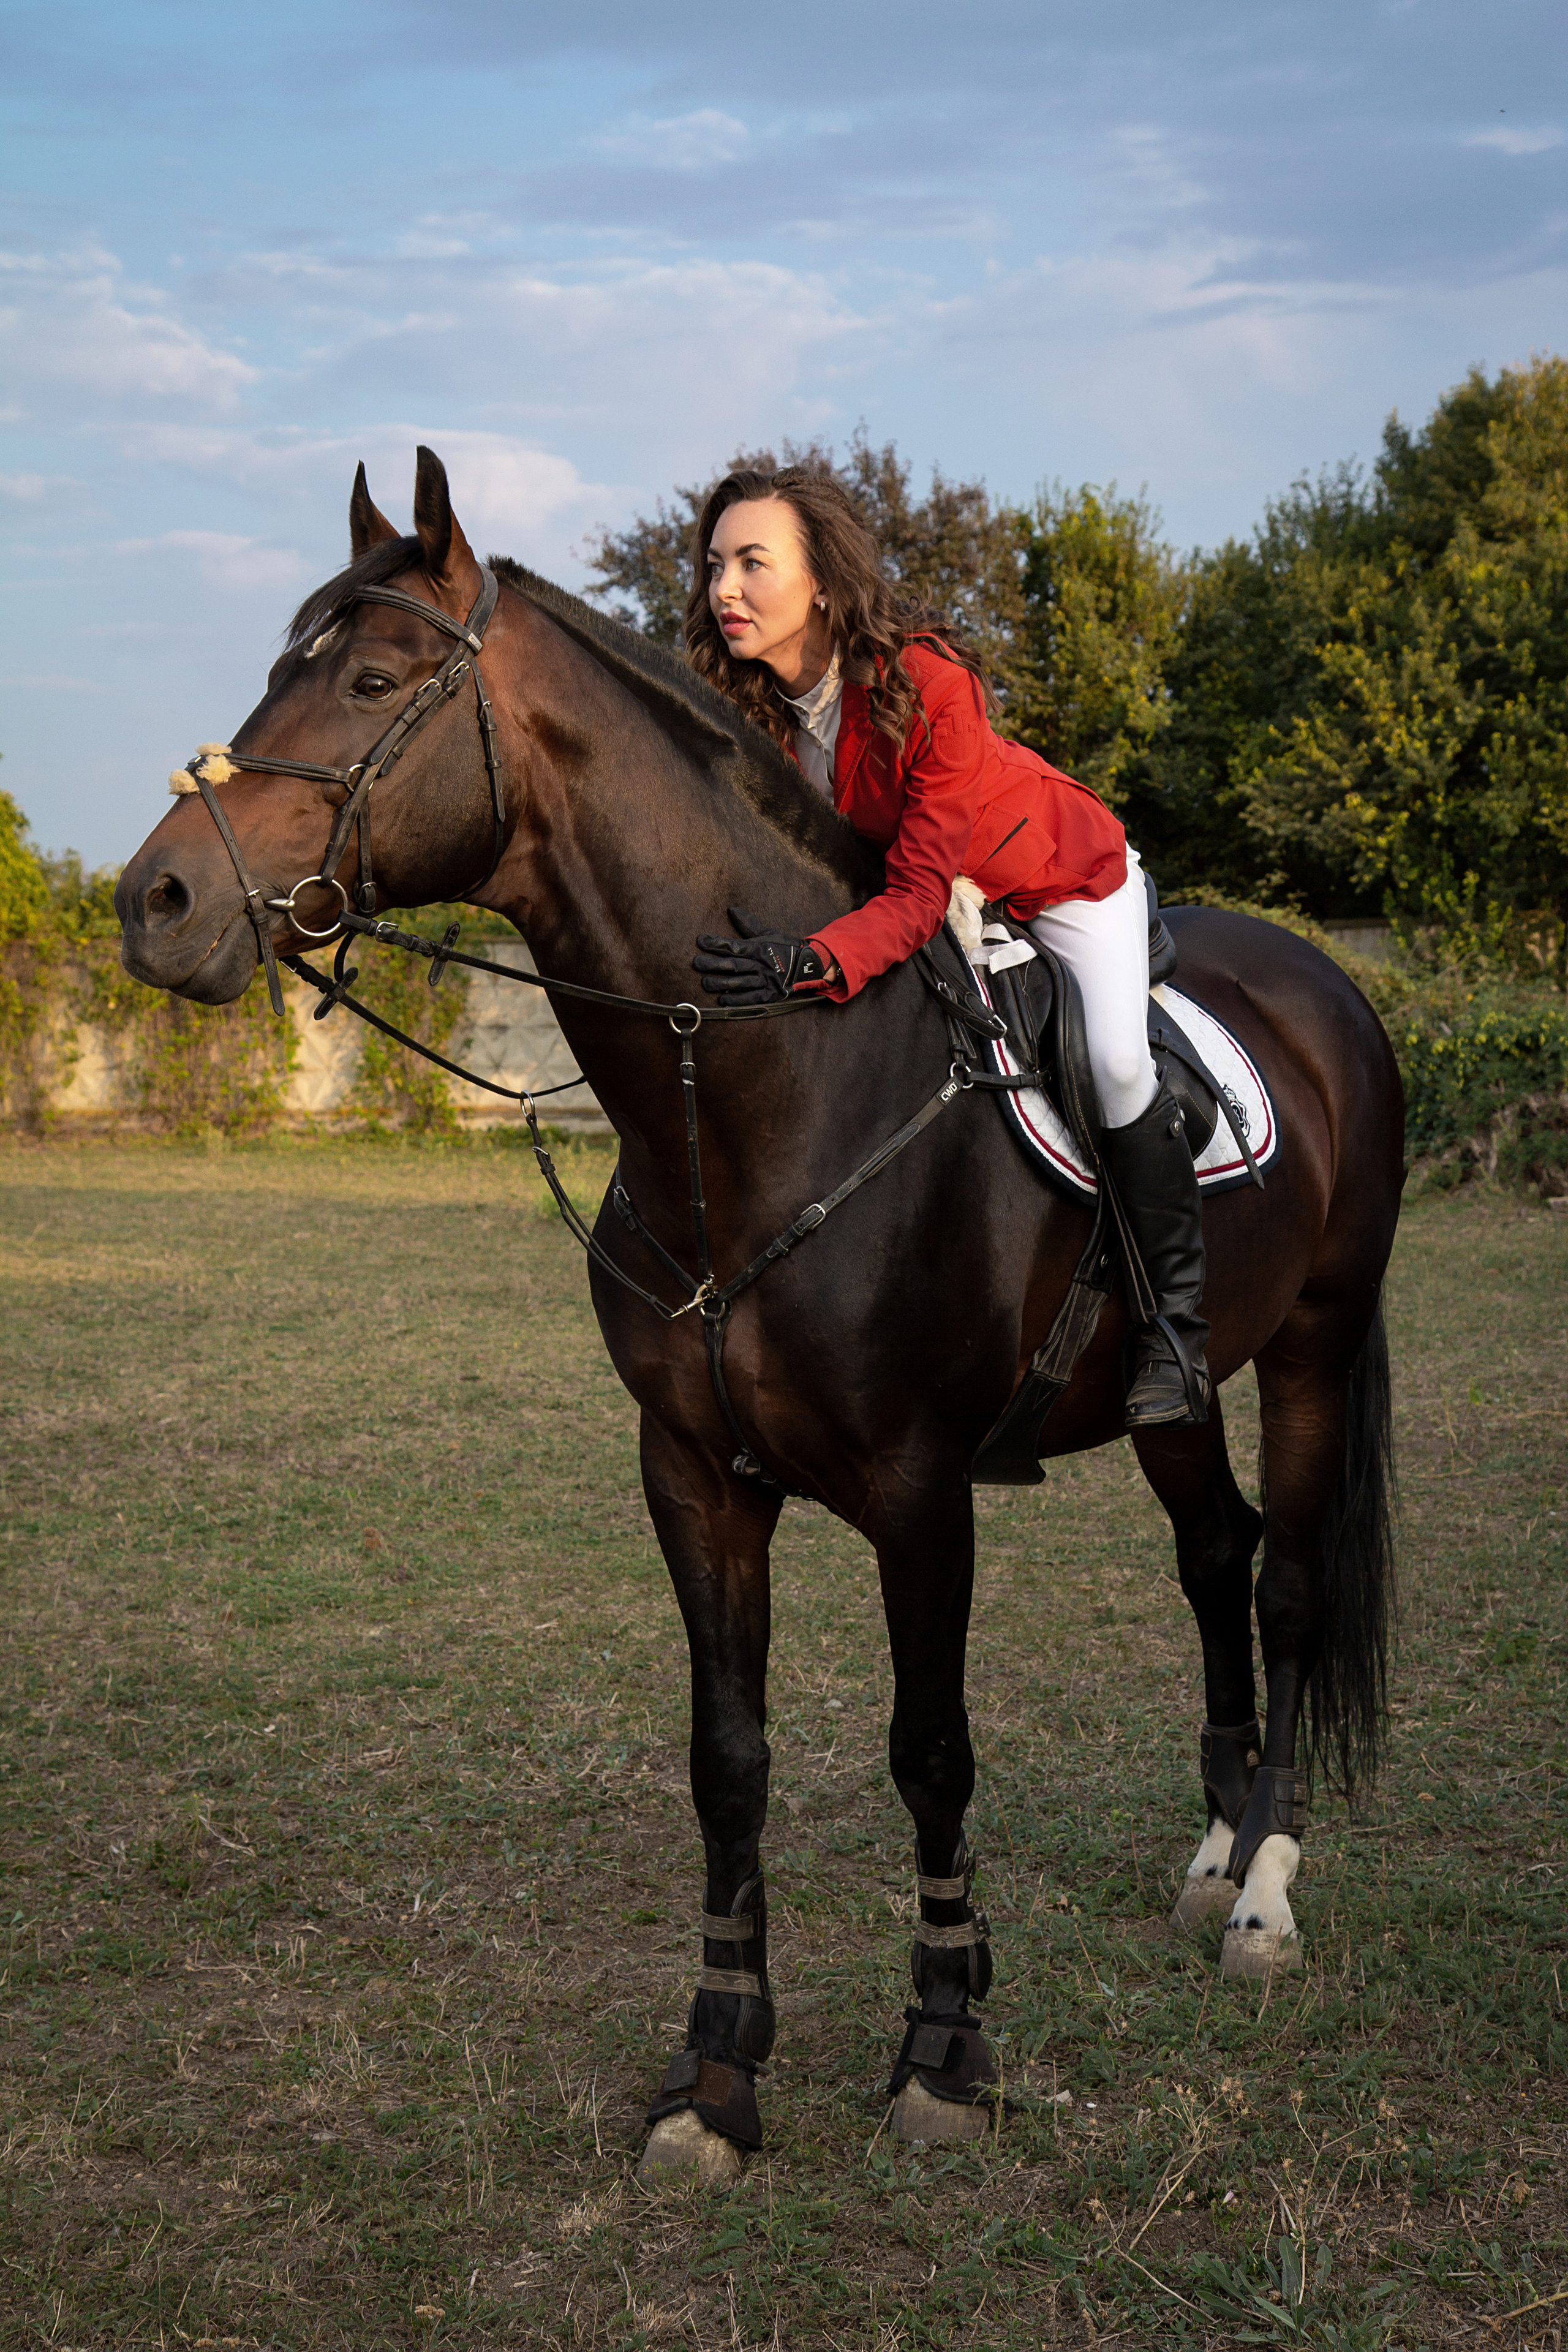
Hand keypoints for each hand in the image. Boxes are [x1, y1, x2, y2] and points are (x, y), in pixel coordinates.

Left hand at [692, 906, 835, 1004]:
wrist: (808, 966)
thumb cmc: (784, 948)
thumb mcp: (768, 934)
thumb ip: (748, 924)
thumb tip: (731, 909)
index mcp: (759, 948)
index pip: (734, 945)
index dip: (716, 943)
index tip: (700, 941)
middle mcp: (761, 964)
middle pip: (734, 965)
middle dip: (714, 964)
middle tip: (696, 963)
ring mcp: (765, 980)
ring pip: (740, 982)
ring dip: (721, 983)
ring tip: (704, 983)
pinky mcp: (770, 994)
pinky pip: (751, 998)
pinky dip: (737, 1000)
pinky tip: (723, 1000)